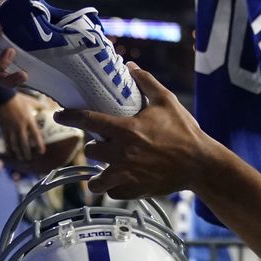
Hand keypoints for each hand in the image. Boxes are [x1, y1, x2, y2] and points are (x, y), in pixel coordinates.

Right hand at [0, 93, 46, 162]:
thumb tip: (46, 108)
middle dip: (27, 152)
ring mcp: (11, 128)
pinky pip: (6, 141)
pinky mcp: (3, 128)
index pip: (36, 135)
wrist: (3, 97)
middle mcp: (20, 126)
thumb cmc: (18, 99)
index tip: (42, 152)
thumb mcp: (31, 102)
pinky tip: (11, 153)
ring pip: (15, 144)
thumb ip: (39, 106)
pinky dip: (8, 148)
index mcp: (29, 120)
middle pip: (24, 143)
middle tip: (29, 158)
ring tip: (21, 158)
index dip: (39, 144)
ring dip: (18, 153)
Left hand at [55, 64, 211, 197]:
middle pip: (90, 151)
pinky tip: (121, 182)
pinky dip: (115, 188)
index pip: (88, 121)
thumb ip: (146, 82)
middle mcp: (122, 153)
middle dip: (95, 146)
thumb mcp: (167, 101)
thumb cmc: (184, 132)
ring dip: (98, 174)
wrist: (200, 164)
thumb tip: (130, 67)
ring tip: (105, 169)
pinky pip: (113, 193)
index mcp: (126, 130)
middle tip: (105, 144)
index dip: (69, 116)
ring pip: (96, 180)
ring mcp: (127, 175)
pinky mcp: (134, 190)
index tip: (60, 115)